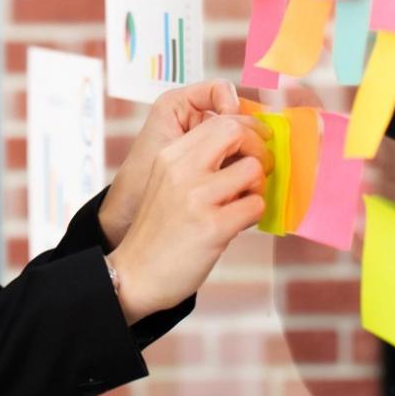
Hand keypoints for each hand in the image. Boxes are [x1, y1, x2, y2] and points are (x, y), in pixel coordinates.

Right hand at [106, 114, 271, 323]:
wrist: (136, 274)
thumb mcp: (167, 182)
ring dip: (257, 187)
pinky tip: (237, 224)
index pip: (220, 121)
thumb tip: (244, 147)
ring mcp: (197, 197)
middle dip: (258, 149)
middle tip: (257, 171)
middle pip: (237, 132)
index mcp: (170, 155)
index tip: (254, 147)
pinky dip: (254, 215)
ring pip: (253, 169)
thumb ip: (196, 162)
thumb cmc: (159, 230)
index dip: (246, 130)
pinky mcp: (213, 227)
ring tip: (242, 203)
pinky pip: (256, 206)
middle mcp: (181, 169)